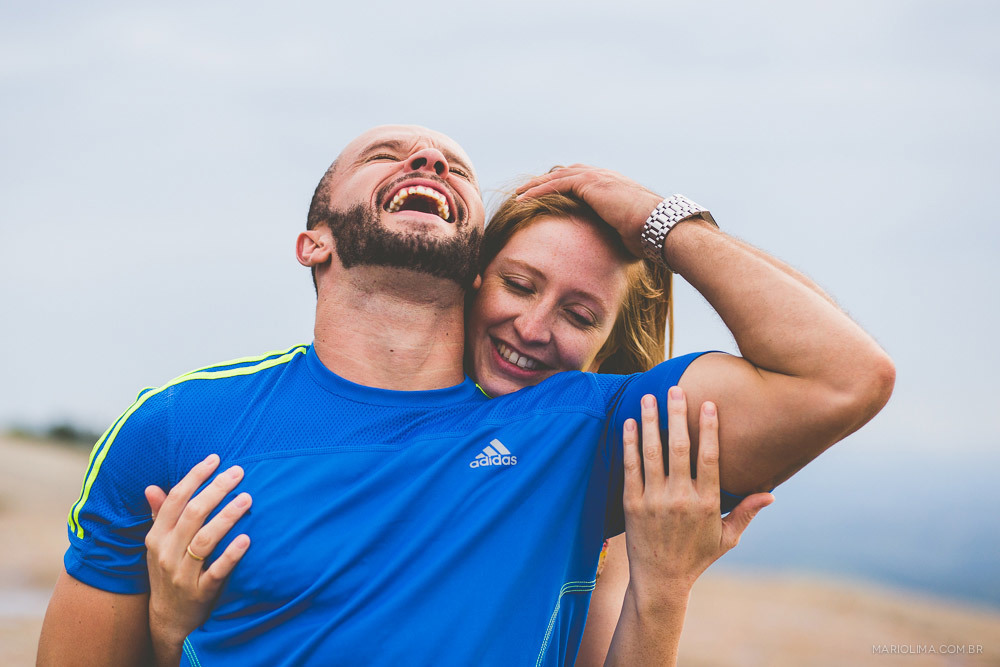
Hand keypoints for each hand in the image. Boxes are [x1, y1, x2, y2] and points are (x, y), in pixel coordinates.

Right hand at [143, 454, 251, 652]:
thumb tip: (151, 487)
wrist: (168, 620)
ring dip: (227, 517)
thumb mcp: (158, 545)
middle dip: (216, 490)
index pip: (175, 500)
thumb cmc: (168, 572)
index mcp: (157, 536)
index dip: (195, 477)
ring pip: (204, 540)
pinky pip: (216, 571)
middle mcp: (166, 552)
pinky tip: (247, 539)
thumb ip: (159, 516)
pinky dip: (231, 554)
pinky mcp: (199, 592)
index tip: (216, 459)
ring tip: (247, 498)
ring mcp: (181, 573)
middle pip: (192, 514)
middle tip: (239, 472)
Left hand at [515, 165, 662, 257]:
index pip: (581, 181)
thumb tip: (613, 252)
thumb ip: (615, 235)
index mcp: (613, 186)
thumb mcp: (628, 234)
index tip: (547, 196)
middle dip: (545, 182)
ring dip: (536, 185)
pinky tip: (524, 198)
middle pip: (565, 174)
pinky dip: (539, 190)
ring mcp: (598, 177)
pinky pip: (557, 184)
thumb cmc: (650, 236)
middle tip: (526, 191)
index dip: (562, 187)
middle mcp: (604, 176)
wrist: (660, 226)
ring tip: (519, 194)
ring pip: (557, 176)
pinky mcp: (591, 183)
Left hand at [621, 388, 772, 605]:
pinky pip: (630, 468)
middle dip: (677, 415)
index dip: (709, 429)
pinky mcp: (632, 504)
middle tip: (676, 388)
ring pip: (651, 453)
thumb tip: (771, 494)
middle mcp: (680, 498)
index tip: (709, 404)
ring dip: (651, 422)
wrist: (661, 581)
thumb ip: (746, 512)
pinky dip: (629, 444)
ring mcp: (654, 500)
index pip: (709, 457)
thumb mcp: (727, 537)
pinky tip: (630, 423)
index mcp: (706, 503)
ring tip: (650, 397)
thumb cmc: (697, 557)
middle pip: (679, 448)